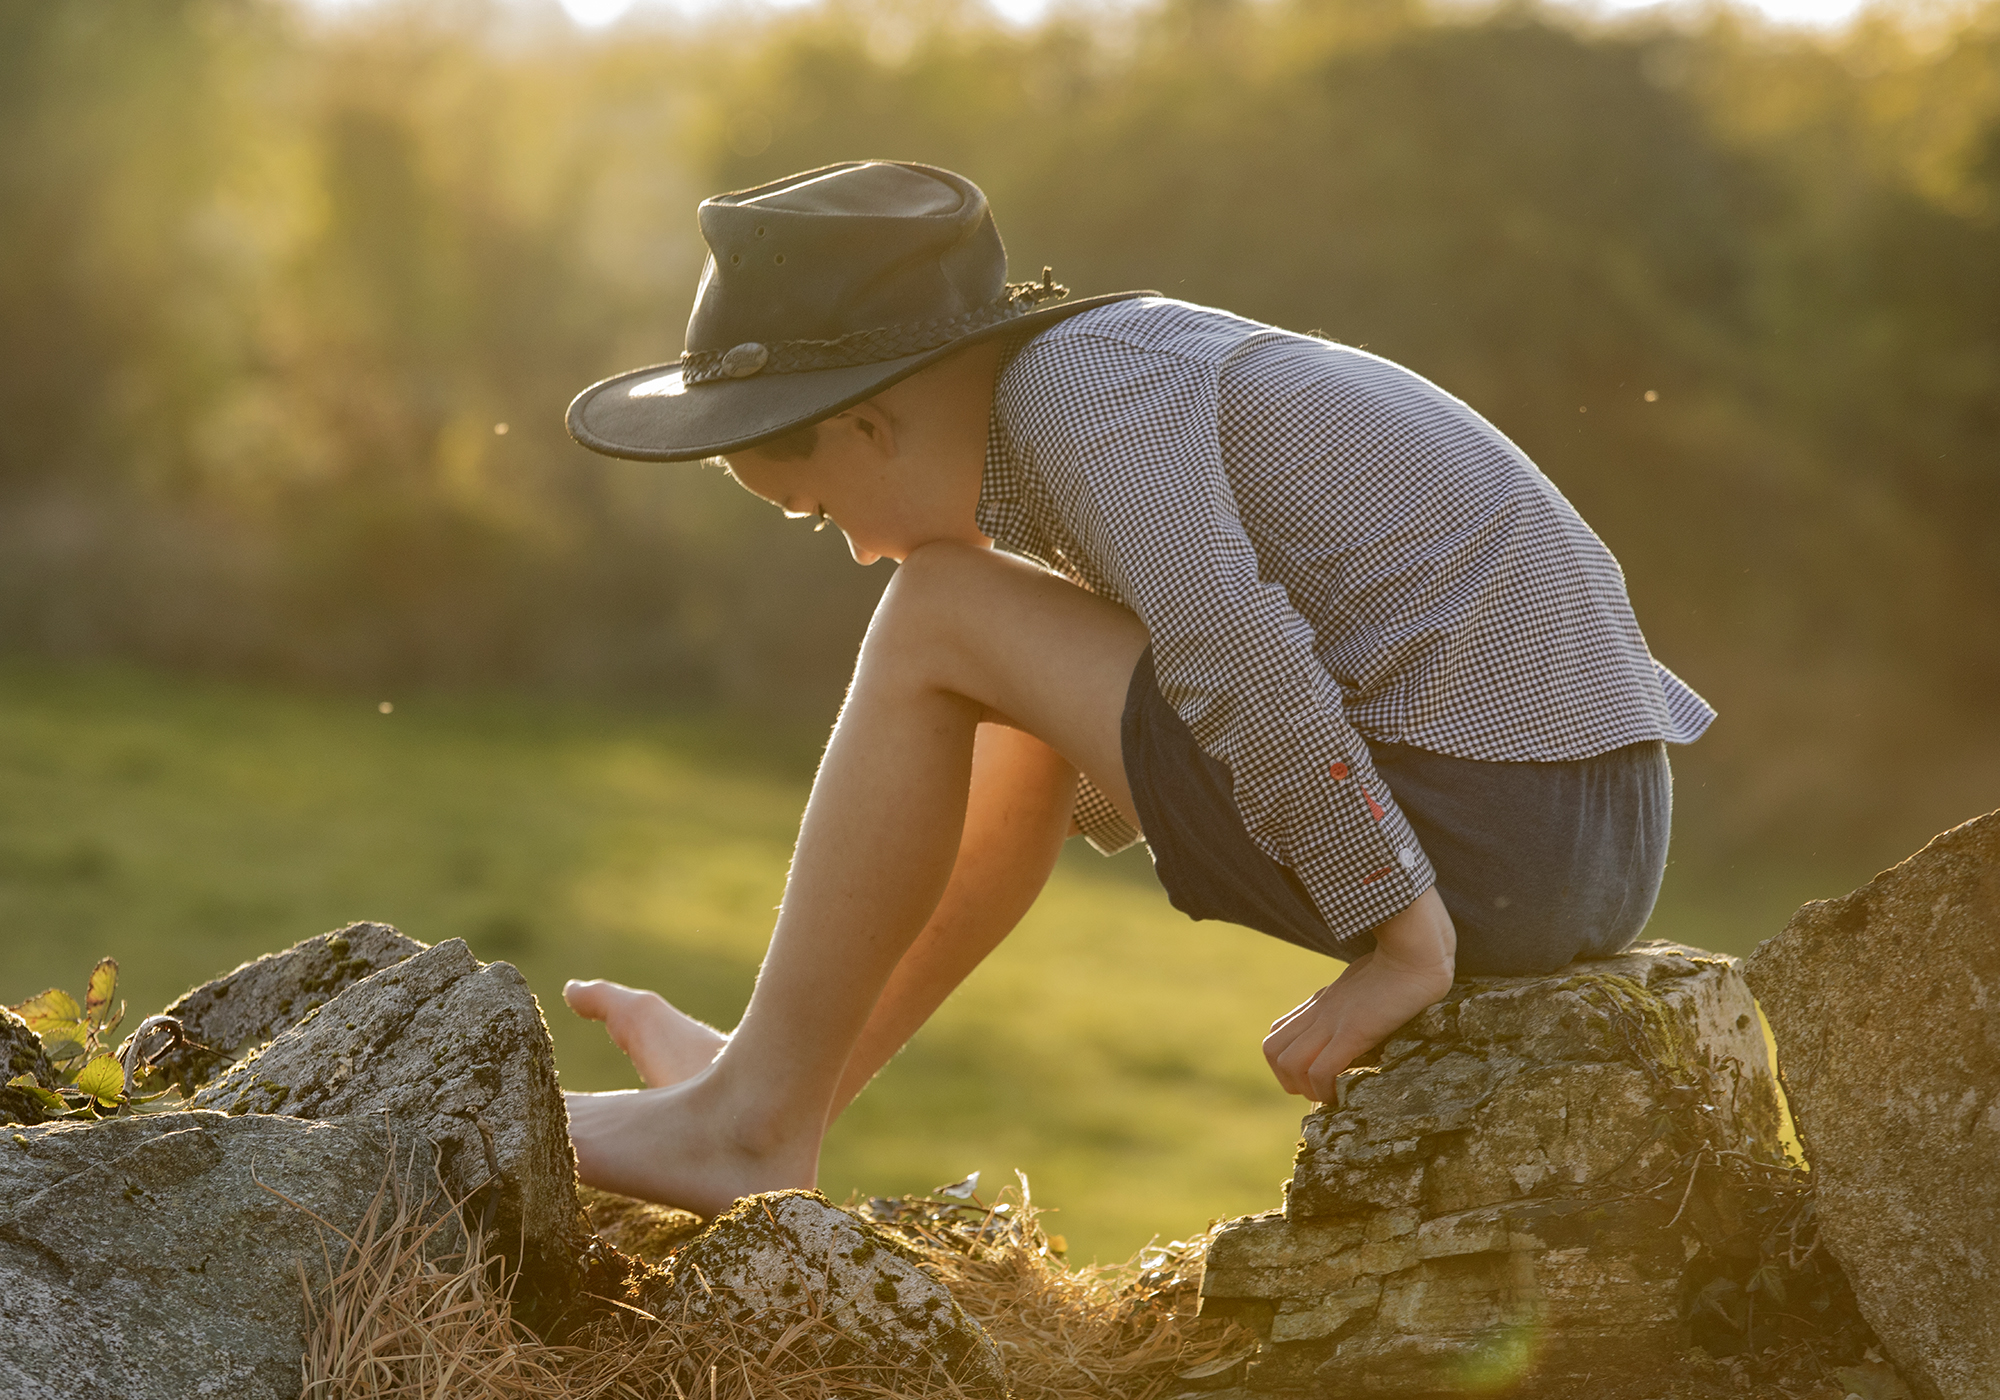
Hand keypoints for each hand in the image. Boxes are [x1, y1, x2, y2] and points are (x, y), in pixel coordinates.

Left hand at [1262, 886, 1455, 1100]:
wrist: (1416, 955)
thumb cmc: (1399, 967)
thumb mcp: (1366, 984)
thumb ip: (1354, 999)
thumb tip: (1364, 1017)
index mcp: (1321, 1001)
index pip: (1277, 1032)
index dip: (1286, 1062)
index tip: (1313, 1076)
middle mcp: (1319, 1011)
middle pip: (1272, 1049)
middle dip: (1288, 1080)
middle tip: (1319, 1090)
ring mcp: (1332, 1020)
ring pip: (1288, 1062)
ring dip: (1305, 1089)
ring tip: (1331, 1096)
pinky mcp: (1352, 1030)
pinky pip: (1320, 1069)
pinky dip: (1326, 1091)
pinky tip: (1345, 1096)